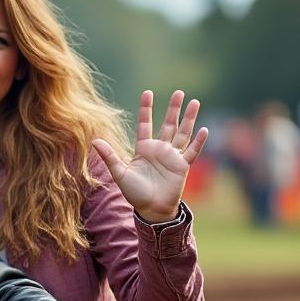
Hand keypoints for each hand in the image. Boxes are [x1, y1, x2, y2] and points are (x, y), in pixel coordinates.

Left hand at [93, 90, 209, 222]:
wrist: (151, 209)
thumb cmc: (135, 193)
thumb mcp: (120, 173)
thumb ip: (109, 157)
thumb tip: (94, 141)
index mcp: (144, 148)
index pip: (145, 124)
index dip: (146, 109)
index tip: (148, 93)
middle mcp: (160, 149)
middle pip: (168, 124)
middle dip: (174, 108)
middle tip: (179, 92)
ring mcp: (173, 156)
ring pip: (183, 133)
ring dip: (189, 118)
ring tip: (195, 102)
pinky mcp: (182, 166)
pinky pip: (192, 151)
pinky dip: (198, 142)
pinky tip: (205, 130)